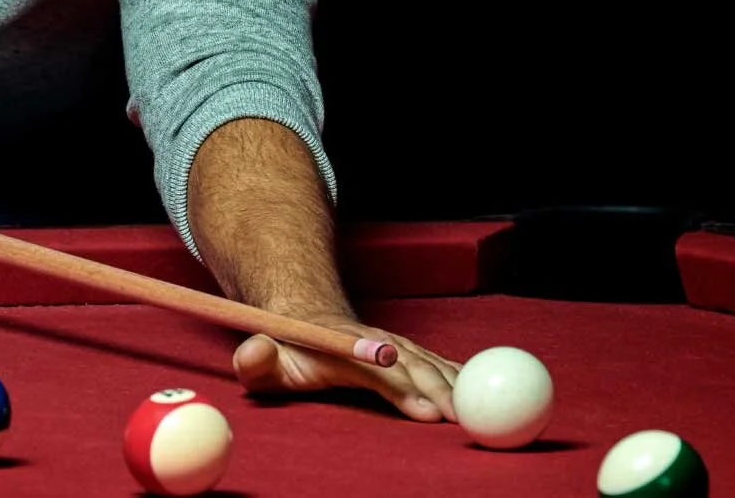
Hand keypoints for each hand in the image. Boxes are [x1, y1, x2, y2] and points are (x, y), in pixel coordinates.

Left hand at [232, 314, 461, 421]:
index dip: (403, 390)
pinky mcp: (408, 350)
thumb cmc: (286, 346)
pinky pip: (439, 363)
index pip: (378, 370)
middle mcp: (378, 341)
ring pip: (432, 363)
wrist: (308, 313)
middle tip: (463, 421)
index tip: (426, 412)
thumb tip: (253, 353)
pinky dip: (461, 376)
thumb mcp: (262, 352)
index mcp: (345, 345)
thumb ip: (255, 357)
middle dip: (443, 393)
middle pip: (416, 367)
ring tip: (480, 410)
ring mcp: (396, 343)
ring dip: (458, 385)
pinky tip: (477, 391)